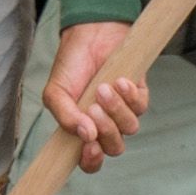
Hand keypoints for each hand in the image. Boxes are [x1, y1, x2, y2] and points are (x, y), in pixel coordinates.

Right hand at [40, 20, 146, 170]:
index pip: (91, 161)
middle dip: (106, 130)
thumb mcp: (56, 92)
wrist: (90, 33)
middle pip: (113, 147)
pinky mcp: (138, 96)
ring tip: (102, 88)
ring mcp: (123, 112)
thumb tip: (85, 135)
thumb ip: (64, 116)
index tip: (89, 146)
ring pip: (129, 128)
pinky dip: (128, 95)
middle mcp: (105, 126)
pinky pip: (140, 107)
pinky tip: (119, 80)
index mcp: (83, 131)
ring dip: (115, 109)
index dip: (92, 161)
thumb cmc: (71, 65)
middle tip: (92, 107)